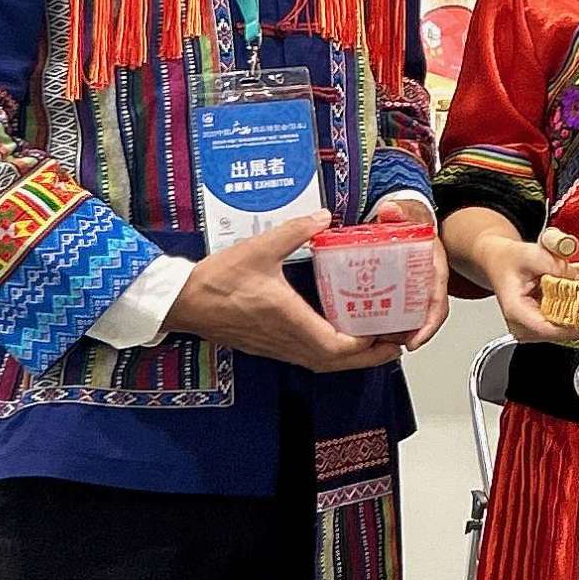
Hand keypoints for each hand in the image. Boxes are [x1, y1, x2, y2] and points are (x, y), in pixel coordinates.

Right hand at [166, 214, 397, 372]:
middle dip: (369, 357)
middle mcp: (285, 340)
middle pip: (334, 363)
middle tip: (396, 344)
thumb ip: (295, 231)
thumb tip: (325, 216)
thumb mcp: (260, 248)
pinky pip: (307, 357)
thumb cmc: (218, 279)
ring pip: (321, 363)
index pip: (335, 346)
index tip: (389, 334)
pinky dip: (331, 353)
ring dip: (351, 358)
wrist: (181, 302)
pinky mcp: (268, 346)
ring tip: (377, 341)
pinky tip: (341, 336)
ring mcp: (275, 347)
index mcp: (288, 319)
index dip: (365, 345)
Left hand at [369, 195, 450, 351]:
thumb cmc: (414, 220)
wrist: (411, 218)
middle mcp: (427, 283)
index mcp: (434, 269)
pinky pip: (398, 313)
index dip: (429, 324)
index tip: (417, 340)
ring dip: (396, 334)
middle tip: (388, 344)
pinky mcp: (401, 291)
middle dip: (409, 336)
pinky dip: (387, 324)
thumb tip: (391, 211)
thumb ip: (400, 211)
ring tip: (376, 341)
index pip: (438, 302)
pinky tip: (370, 328)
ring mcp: (414, 289)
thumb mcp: (409, 213)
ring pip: (410, 319)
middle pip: (424, 318)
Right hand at [448, 219, 578, 343]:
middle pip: (559, 332)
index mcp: (516, 310)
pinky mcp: (540, 324)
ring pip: (563, 330)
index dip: (574, 327)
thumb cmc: (509, 259)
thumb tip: (578, 280)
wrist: (499, 260)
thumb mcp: (532, 254)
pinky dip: (576, 314)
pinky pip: (562, 324)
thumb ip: (555, 266)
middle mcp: (522, 325)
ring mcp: (531, 328)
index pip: (548, 329)